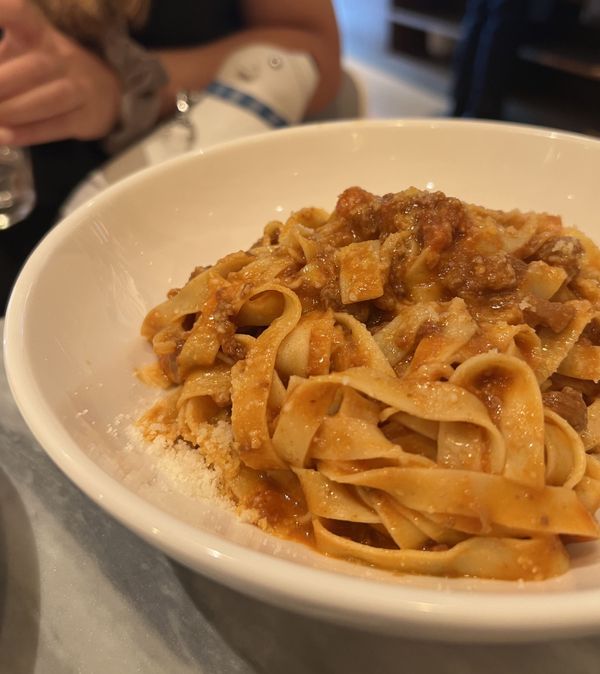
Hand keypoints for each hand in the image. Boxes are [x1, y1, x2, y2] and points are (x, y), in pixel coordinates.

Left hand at [0, 0, 121, 145]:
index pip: (20, 12)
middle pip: (34, 68)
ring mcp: (80, 88)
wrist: (104, 94)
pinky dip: (29, 133)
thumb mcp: (23, 52)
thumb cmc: (49, 70)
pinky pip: (57, 126)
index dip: (1, 10)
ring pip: (48, 100)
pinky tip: (6, 137)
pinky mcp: (86, 117)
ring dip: (13, 112)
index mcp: (39, 33)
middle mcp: (63, 57)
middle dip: (2, 83)